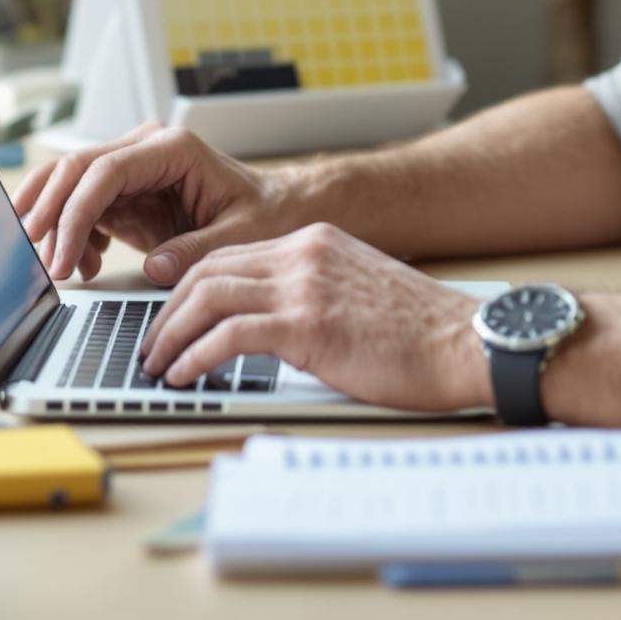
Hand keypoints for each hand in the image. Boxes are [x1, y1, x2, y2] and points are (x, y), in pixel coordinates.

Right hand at [14, 123, 306, 285]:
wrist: (278, 208)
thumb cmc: (265, 214)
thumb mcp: (240, 237)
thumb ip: (196, 250)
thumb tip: (153, 269)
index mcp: (173, 149)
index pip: (104, 171)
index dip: (75, 213)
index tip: (64, 257)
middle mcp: (146, 149)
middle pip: (75, 169)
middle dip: (50, 215)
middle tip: (41, 263)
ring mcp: (132, 167)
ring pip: (70, 183)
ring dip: (55, 224)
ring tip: (60, 268)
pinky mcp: (126, 190)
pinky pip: (84, 205)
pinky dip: (75, 235)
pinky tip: (88, 265)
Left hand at [138, 223, 487, 411]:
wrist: (469, 341)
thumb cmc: (424, 333)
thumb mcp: (359, 292)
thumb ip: (315, 295)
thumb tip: (274, 327)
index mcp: (316, 243)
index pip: (229, 257)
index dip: (189, 290)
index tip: (172, 320)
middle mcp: (304, 253)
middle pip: (206, 271)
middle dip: (167, 312)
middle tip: (151, 346)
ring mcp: (304, 285)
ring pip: (206, 297)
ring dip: (171, 335)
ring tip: (157, 366)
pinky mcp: (308, 323)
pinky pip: (229, 334)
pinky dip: (195, 356)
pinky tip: (185, 377)